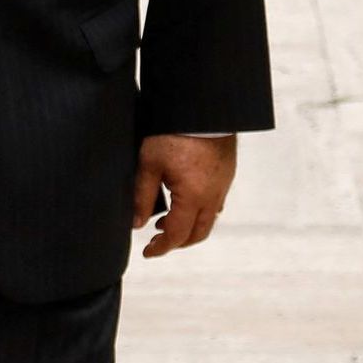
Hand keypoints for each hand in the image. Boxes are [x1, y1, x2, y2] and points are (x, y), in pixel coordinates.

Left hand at [131, 133, 236, 258]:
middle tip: (156, 243)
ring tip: (164, 224)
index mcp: (193, 197)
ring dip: (189, 228)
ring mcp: (222, 186)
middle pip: (198, 234)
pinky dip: (199, 213)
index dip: (161, 247)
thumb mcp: (148, 164)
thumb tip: (137, 223)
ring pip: (209, 220)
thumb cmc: (173, 133)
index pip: (177, 234)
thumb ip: (141, 196)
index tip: (148, 253)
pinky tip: (183, 203)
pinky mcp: (225, 175)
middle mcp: (213, 197)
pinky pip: (215, 204)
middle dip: (177, 243)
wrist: (203, 109)